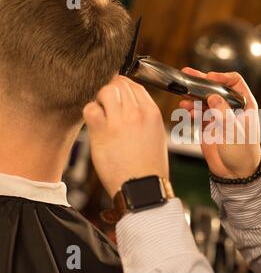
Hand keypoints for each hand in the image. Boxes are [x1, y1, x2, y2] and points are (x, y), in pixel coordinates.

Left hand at [83, 76, 168, 197]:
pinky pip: (90, 108)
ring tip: (102, 115)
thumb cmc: (150, 168)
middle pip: (119, 84)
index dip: (124, 88)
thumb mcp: (157, 136)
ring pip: (105, 91)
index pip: (135, 85)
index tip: (118, 96)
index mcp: (152, 113)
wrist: (142, 188)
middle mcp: (137, 113)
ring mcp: (120, 121)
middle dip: (111, 92)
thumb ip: (145, 117)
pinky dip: (90, 114)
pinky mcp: (103, 131)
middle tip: (108, 105)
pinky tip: (95, 126)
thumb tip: (130, 105)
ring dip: (101, 101)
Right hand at [179, 68, 260, 178]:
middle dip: (202, 82)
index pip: (234, 82)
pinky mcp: (208, 126)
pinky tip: (184, 110)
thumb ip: (223, 112)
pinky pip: (198, 113)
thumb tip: (212, 96)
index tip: (209, 77)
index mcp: (245, 105)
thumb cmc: (243, 153)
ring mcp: (219, 116)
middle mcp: (232, 108)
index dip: (222, 77)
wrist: (235, 174)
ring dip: (193, 97)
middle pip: (216, 88)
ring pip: (204, 100)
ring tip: (183, 99)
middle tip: (188, 75)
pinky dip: (190, 110)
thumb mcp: (234, 131)